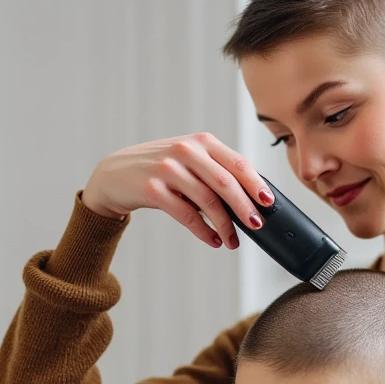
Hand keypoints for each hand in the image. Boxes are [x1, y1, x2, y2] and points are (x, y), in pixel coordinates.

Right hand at [80, 132, 273, 247]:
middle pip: (225, 182)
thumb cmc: (161, 170)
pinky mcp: (153, 189)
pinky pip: (186, 214)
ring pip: (207, 201)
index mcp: (201, 142)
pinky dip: (203, 231)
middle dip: (245, 207)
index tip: (268, 202)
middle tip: (257, 226)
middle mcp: (186, 150)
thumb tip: (251, 202)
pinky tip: (213, 240)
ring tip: (233, 242)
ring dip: (225, 225)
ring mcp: (168, 168)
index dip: (255, 183)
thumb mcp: (189, 161)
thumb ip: (216, 173)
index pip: (236, 162)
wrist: (116, 174)